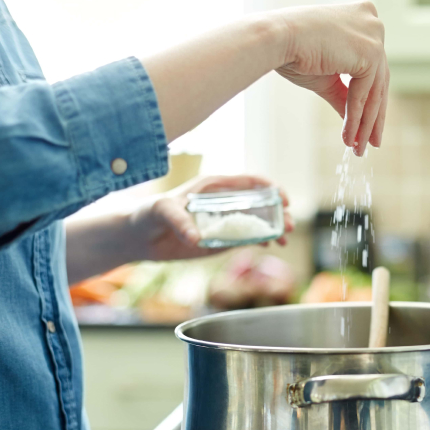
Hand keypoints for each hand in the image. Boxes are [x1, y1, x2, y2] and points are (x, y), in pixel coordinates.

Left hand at [129, 175, 293, 261]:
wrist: (140, 236)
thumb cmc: (149, 213)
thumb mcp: (161, 211)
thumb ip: (179, 220)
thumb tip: (196, 238)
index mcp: (215, 187)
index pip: (250, 182)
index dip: (271, 188)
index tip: (283, 199)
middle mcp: (225, 202)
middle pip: (261, 203)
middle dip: (279, 213)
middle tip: (289, 226)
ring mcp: (225, 221)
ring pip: (258, 222)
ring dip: (275, 229)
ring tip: (284, 241)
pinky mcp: (222, 239)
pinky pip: (247, 239)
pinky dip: (262, 241)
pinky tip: (270, 246)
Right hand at [273, 2, 388, 155]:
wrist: (277, 39)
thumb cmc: (292, 52)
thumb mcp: (326, 77)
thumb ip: (344, 95)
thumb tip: (356, 122)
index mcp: (362, 18)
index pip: (372, 67)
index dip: (369, 100)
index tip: (366, 127)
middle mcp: (373, 22)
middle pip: (378, 80)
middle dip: (372, 117)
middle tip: (369, 143)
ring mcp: (374, 34)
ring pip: (374, 90)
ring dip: (365, 123)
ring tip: (358, 148)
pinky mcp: (371, 51)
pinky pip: (365, 93)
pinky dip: (357, 118)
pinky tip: (349, 137)